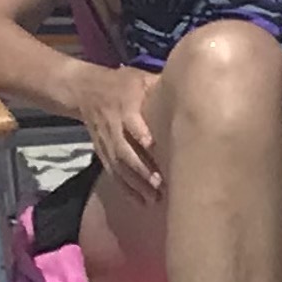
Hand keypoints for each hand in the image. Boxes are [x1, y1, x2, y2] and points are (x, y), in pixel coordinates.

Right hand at [76, 66, 161, 200]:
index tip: (154, 148)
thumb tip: (197, 89)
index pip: (132, 123)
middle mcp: (114, 127)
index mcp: (125, 107)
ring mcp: (107, 143)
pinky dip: (126, 189)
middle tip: (160, 184)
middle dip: (142, 169)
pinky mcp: (104, 153)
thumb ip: (162, 87)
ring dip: (136, 184)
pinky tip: (140, 202)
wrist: (84, 91)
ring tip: (154, 199)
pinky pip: (114, 174)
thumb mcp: (140, 79)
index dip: (141, 136)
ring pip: (120, 167)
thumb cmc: (123, 84)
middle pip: (126, 151)